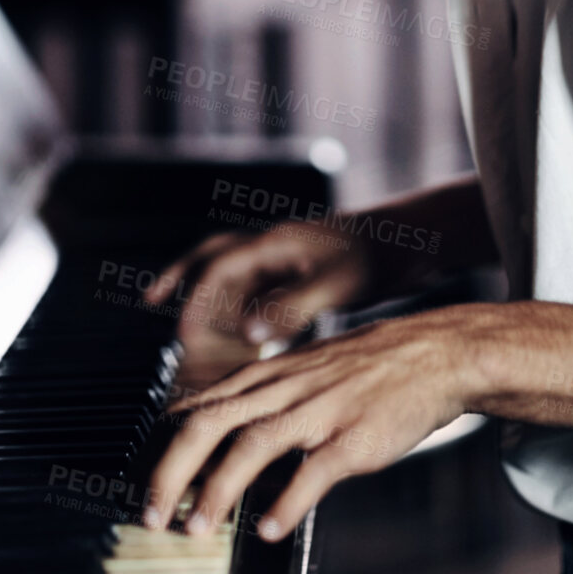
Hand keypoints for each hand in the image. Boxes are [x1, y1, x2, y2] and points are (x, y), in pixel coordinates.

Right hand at [142, 220, 374, 348]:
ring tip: (187, 324)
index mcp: (277, 243)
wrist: (418, 240)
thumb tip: (246, 333)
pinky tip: (243, 332)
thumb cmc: (384, 256)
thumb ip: (291, 308)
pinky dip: (240, 307)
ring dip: (209, 293)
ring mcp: (288, 258)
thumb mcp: (339, 286)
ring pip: (235, 273)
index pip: (220, 265)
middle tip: (154, 299)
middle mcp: (275, 246)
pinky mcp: (302, 273)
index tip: (181, 331)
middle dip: (183, 276)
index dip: (195, 297)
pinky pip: (258, 288)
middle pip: (215, 255)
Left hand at [143, 311, 471, 541]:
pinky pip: (314, 470)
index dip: (163, 446)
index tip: (139, 484)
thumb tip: (210, 437)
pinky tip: (268, 527)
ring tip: (198, 527)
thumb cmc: (362, 370)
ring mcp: (318, 411)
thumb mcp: (299, 374)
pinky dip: (287, 500)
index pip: (199, 406)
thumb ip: (257, 402)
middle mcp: (283, 389)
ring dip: (218, 489)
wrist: (429, 353)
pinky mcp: (354, 437)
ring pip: (253, 443)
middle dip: (173, 470)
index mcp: (266, 376)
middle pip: (210, 422)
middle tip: (152, 514)